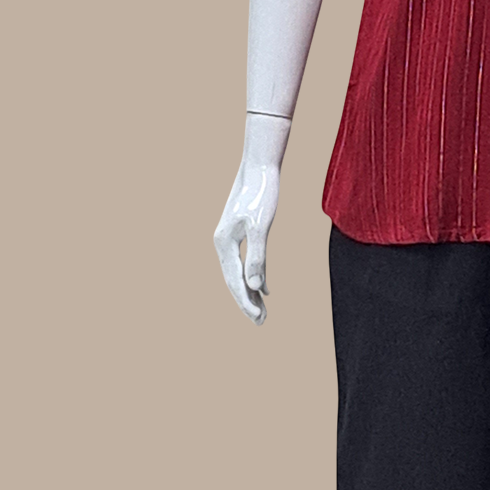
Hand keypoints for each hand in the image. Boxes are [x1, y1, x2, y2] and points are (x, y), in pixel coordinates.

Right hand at [213, 113, 290, 322]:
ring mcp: (232, 238)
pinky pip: (247, 261)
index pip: (235, 281)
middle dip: (247, 302)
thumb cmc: (261, 194)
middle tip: (261, 323)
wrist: (259, 166)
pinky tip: (265, 289)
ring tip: (263, 313)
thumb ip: (258, 257)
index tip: (259, 319)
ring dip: (252, 292)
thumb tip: (256, 288)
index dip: (246, 302)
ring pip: (240, 272)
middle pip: (234, 280)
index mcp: (224, 243)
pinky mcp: (242, 232)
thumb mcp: (260, 226)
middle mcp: (223, 243)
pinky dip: (256, 276)